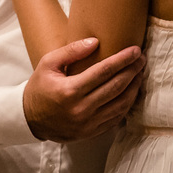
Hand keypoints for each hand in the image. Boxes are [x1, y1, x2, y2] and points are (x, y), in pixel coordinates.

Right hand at [24, 38, 144, 141]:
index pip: (103, 72)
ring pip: (120, 104)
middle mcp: (81, 109)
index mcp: (70, 90)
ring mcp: (88, 123)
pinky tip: (131, 92)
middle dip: (132, 71)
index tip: (135, 50)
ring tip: (140, 74)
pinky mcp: (92, 132)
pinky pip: (116, 118)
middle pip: (116, 87)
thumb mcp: (47, 64)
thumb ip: (70, 51)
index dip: (122, 60)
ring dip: (134, 88)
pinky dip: (127, 104)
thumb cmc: (39, 87)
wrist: (30, 119)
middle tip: (142, 59)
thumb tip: (95, 41)